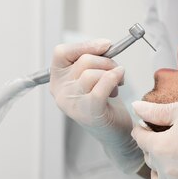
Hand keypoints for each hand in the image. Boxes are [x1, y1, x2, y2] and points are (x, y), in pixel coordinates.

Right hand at [50, 39, 143, 172]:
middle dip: (106, 62)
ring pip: (91, 72)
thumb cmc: (104, 102)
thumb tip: (104, 45)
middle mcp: (60, 92)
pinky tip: (120, 81)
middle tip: (116, 71)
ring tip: (116, 84)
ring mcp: (72, 103)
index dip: (84, 45)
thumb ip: (92, 59)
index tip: (105, 45)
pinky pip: (102, 84)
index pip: (61, 52)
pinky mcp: (88, 111)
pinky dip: (114, 78)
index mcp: (57, 80)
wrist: (116, 133)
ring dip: (111, 73)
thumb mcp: (92, 76)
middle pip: (83, 61)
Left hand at [131, 91, 177, 178]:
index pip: (140, 138)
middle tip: (161, 138)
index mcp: (160, 147)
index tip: (146, 125)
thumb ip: (156, 111)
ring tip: (164, 162)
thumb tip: (135, 107)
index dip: (142, 128)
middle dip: (152, 147)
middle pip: (149, 159)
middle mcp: (166, 170)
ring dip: (157, 171)